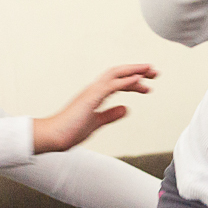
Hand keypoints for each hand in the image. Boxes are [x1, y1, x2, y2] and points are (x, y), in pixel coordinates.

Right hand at [32, 64, 156, 152]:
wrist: (52, 136)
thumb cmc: (69, 131)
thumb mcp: (96, 123)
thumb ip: (110, 115)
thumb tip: (126, 109)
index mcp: (94, 95)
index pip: (117, 82)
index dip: (133, 81)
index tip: (147, 84)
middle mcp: (93, 90)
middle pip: (118, 73)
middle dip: (137, 71)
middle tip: (155, 72)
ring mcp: (91, 92)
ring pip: (115, 74)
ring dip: (134, 71)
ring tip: (150, 71)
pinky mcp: (90, 98)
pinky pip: (111, 85)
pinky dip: (126, 81)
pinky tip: (138, 80)